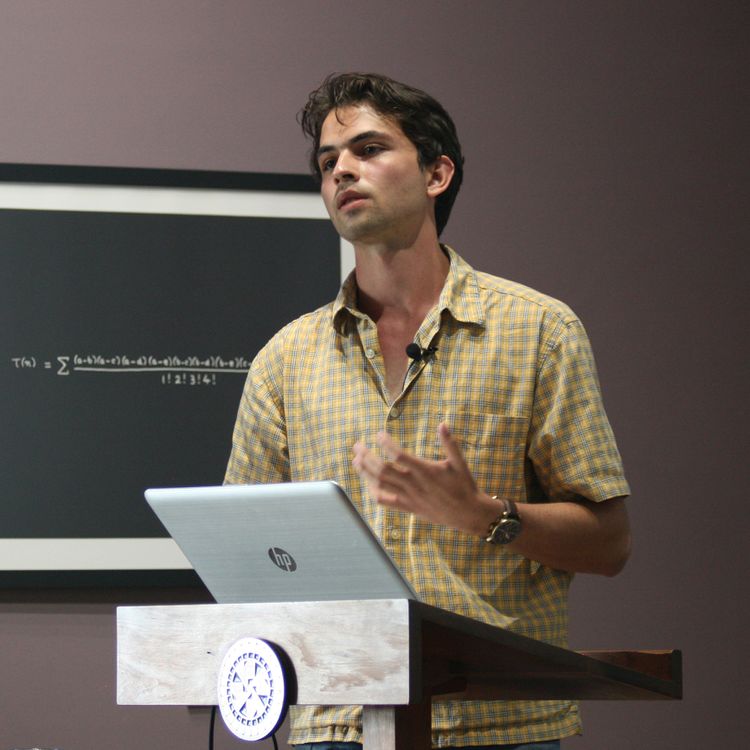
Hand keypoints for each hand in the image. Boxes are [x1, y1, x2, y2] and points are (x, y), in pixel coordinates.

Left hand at [351, 422, 496, 534]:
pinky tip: (368, 483)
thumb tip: (443, 423)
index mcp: (425, 471)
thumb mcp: (459, 462)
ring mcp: (409, 497)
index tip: (378, 434)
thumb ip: (449, 443)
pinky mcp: (408, 508)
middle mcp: (414, 484)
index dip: (386, 444)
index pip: (399, 455)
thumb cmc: (464, 485)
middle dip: (367, 456)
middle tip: (357, 446)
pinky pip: (386, 501)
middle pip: (383, 470)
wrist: (468, 514)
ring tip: (356, 461)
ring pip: (381, 485)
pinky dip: (374, 491)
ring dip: (365, 472)